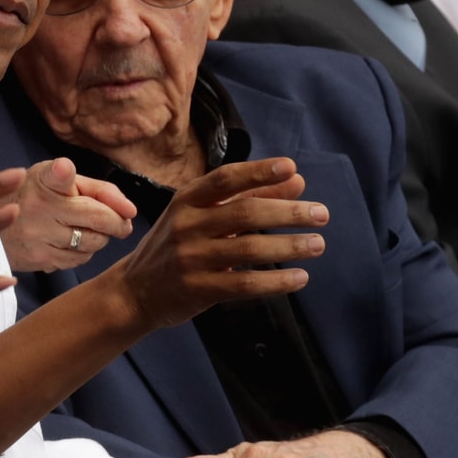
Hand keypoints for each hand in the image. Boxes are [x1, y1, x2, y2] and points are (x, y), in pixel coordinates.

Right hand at [0, 157, 135, 271]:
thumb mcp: (55, 177)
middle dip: (118, 223)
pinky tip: (72, 242)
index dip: (75, 180)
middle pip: (98, 219)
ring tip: (90, 230)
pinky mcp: (38, 259)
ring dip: (100, 238)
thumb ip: (96, 188)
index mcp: (44, 181)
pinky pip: (77, 260)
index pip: (59, 177)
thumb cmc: (33, 195)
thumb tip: (130, 210)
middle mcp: (39, 208)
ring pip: (91, 244)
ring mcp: (38, 236)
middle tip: (123, 223)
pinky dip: (83, 252)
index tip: (78, 179)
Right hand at [108, 157, 327, 329]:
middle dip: (287, 212)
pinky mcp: (197, 289)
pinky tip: (299, 278)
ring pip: (248, 249)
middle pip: (244, 214)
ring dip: (289, 246)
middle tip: (321, 214)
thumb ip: (249, 197)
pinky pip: (244, 285)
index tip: (291, 167)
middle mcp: (186, 226)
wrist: (135, 291)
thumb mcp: (203, 216)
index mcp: (186, 201)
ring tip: (317, 244)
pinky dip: (276, 282)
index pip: (225, 180)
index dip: (257, 172)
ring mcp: (189, 259)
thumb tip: (296, 181)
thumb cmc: (177, 246)